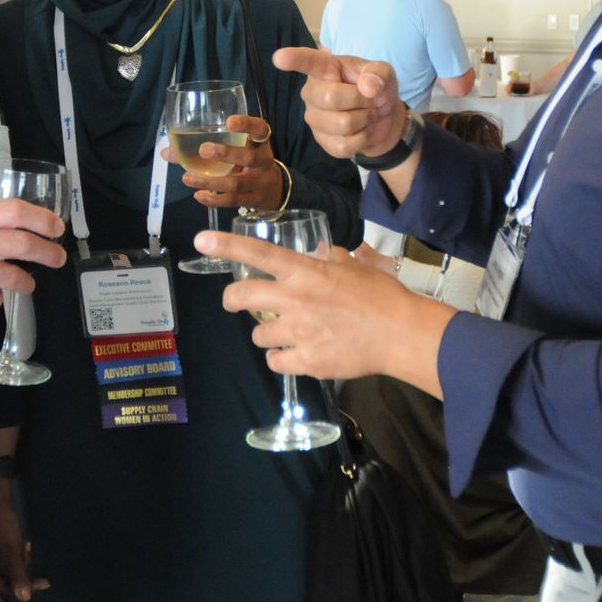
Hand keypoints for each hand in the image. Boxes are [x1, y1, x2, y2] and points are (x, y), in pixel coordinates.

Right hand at [0, 478, 48, 601]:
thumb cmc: (0, 526)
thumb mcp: (12, 552)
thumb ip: (18, 576)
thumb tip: (25, 599)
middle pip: (3, 584)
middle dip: (23, 582)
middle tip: (43, 583)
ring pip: (8, 572)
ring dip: (22, 567)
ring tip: (29, 552)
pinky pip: (9, 561)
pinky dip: (19, 557)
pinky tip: (26, 545)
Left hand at [163, 114, 283, 212]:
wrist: (274, 191)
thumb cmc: (248, 164)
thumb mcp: (237, 151)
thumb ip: (205, 147)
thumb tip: (166, 151)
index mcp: (260, 144)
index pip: (260, 130)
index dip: (247, 124)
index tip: (229, 121)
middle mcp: (263, 162)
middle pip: (248, 157)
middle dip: (226, 153)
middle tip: (203, 149)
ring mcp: (259, 183)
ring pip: (237, 183)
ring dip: (210, 181)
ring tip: (187, 177)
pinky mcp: (253, 201)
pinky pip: (233, 201)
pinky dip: (214, 199)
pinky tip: (198, 195)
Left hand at [201, 229, 454, 389]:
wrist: (400, 333)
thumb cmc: (382, 295)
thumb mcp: (355, 266)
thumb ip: (329, 259)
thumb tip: (319, 253)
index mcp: (306, 271)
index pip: (258, 253)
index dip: (226, 245)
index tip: (201, 240)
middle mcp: (295, 299)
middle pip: (241, 296)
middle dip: (232, 299)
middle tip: (235, 302)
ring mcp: (297, 331)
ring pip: (258, 333)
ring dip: (267, 332)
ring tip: (288, 333)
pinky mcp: (305, 360)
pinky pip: (275, 361)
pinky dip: (281, 358)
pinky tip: (296, 354)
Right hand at [272, 46, 402, 159]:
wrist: (381, 118)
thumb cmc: (375, 88)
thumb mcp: (383, 73)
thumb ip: (378, 73)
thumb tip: (368, 87)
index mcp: (324, 69)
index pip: (307, 61)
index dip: (293, 59)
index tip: (279, 58)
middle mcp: (312, 92)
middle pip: (331, 98)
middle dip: (362, 100)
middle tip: (374, 99)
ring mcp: (314, 118)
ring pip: (342, 124)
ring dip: (366, 119)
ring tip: (369, 113)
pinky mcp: (322, 141)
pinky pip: (344, 145)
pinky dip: (362, 139)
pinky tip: (362, 130)